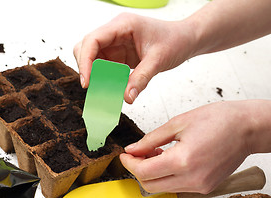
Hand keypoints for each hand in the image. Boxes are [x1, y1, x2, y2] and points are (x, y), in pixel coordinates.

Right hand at [73, 13, 195, 103]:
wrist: (185, 39)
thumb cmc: (175, 40)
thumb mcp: (158, 60)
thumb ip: (141, 79)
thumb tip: (126, 98)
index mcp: (123, 25)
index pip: (93, 40)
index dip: (85, 61)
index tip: (87, 82)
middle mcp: (115, 32)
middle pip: (86, 47)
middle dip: (86, 67)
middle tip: (92, 87)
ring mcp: (115, 43)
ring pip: (92, 58)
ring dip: (94, 74)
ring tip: (103, 89)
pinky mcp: (118, 54)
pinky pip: (103, 66)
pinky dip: (103, 78)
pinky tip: (111, 87)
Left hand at [120, 101, 257, 193]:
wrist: (247, 128)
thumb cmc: (219, 119)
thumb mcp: (178, 123)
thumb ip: (151, 139)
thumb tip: (133, 149)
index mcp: (183, 160)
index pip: (143, 172)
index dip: (129, 163)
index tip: (125, 154)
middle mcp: (192, 179)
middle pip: (150, 185)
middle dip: (137, 170)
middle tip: (137, 153)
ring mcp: (200, 186)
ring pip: (162, 188)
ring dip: (152, 174)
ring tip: (155, 152)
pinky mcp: (206, 187)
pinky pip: (177, 187)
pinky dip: (167, 176)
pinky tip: (169, 159)